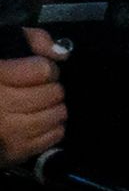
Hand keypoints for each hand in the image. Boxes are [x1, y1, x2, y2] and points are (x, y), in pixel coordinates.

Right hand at [0, 28, 69, 167]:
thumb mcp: (1, 50)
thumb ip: (30, 39)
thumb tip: (60, 53)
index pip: (43, 70)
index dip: (45, 68)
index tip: (36, 70)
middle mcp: (1, 104)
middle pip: (53, 93)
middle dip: (50, 88)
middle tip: (37, 90)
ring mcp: (9, 131)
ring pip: (57, 114)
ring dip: (54, 108)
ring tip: (38, 105)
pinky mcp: (16, 152)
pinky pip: (55, 135)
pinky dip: (53, 127)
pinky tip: (37, 122)